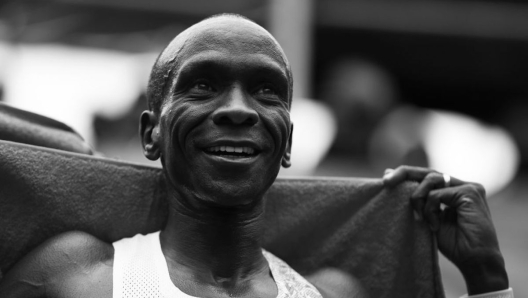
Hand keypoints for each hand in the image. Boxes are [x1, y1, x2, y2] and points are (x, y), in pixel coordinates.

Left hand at [383, 166, 508, 294]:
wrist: (475, 261)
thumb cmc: (454, 244)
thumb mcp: (428, 218)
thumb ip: (416, 200)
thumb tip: (388, 176)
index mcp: (451, 190)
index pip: (426, 176)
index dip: (406, 175)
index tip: (386, 179)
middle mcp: (460, 184)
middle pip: (428, 171)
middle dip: (404, 174)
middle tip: (386, 182)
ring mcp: (467, 187)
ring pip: (431, 179)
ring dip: (419, 198)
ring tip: (421, 217)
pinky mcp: (470, 192)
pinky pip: (437, 194)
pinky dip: (431, 209)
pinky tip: (434, 225)